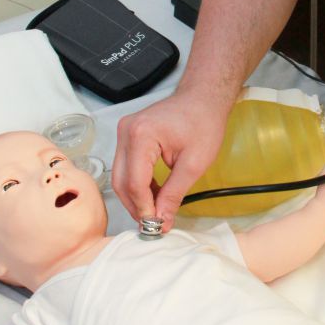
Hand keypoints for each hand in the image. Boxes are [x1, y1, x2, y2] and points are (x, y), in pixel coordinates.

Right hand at [112, 89, 227, 231]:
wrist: (203, 98)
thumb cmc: (204, 122)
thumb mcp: (194, 163)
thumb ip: (174, 194)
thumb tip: (161, 221)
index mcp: (142, 135)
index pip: (135, 182)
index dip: (144, 208)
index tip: (156, 226)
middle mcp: (126, 132)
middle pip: (121, 181)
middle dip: (136, 206)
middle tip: (154, 225)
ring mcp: (124, 132)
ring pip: (121, 176)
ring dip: (136, 197)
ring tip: (156, 213)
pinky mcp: (128, 136)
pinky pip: (126, 167)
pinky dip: (138, 184)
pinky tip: (154, 195)